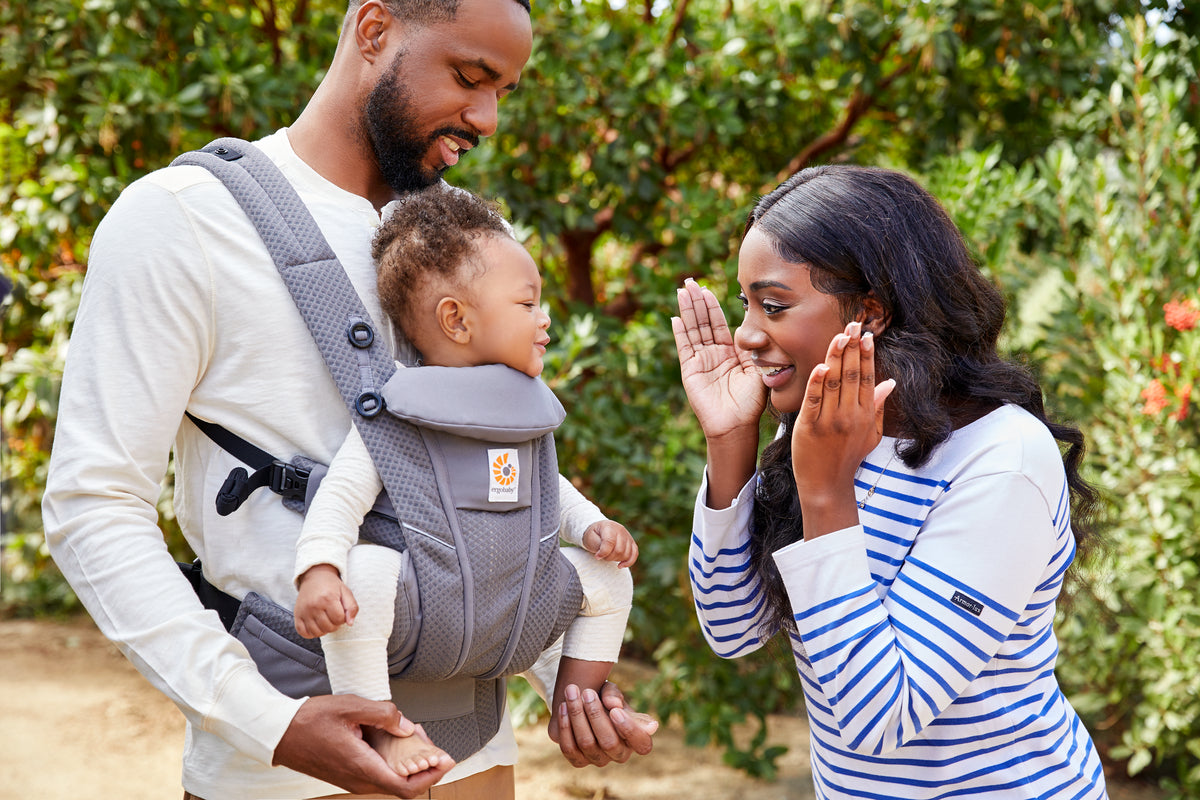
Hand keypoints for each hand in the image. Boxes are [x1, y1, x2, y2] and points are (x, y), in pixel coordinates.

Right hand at [273, 694, 451, 796]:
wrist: (278, 733)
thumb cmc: (308, 721)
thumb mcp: (349, 707)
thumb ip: (383, 714)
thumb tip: (405, 726)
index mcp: (362, 767)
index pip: (406, 788)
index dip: (431, 776)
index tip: (445, 760)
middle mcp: (359, 780)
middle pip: (403, 784)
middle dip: (423, 765)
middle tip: (429, 741)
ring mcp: (353, 780)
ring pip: (391, 779)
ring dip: (407, 762)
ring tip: (413, 735)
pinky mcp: (348, 774)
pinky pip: (379, 773)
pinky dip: (392, 759)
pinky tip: (393, 737)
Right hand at [294, 565, 357, 638]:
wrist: (315, 576)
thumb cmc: (331, 585)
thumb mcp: (346, 592)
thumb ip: (352, 608)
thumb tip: (350, 623)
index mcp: (328, 598)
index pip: (339, 619)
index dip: (342, 618)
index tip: (340, 612)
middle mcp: (314, 605)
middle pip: (329, 627)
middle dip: (334, 624)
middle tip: (333, 616)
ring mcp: (304, 611)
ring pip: (317, 632)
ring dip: (324, 630)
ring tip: (326, 621)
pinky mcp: (297, 615)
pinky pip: (303, 633)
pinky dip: (310, 633)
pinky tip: (316, 626)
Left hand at [550, 680, 657, 767]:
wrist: (584, 706)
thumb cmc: (605, 700)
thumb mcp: (613, 693)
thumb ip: (614, 696)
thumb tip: (613, 704)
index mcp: (636, 740)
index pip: (642, 744)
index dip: (629, 729)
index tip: (615, 710)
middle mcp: (619, 754)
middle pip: (609, 742)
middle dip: (596, 715)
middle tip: (587, 692)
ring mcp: (599, 760)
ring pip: (587, 743)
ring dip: (577, 715)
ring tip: (571, 692)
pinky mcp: (579, 761)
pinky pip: (569, 749)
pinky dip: (565, 726)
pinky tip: (563, 706)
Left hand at [580, 520, 637, 567]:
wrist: (598, 531)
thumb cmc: (593, 535)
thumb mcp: (589, 538)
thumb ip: (597, 545)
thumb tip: (604, 554)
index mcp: (609, 526)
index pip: (610, 542)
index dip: (603, 552)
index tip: (597, 556)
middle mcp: (620, 530)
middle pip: (619, 550)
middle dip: (609, 557)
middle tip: (602, 556)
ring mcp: (627, 536)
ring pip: (626, 554)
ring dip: (616, 559)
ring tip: (608, 556)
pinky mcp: (632, 542)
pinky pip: (635, 554)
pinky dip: (628, 562)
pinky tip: (620, 565)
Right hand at [672, 278, 766, 440]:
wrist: (737, 425)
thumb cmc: (751, 402)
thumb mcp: (758, 370)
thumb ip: (754, 350)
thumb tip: (749, 329)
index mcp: (730, 353)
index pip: (719, 324)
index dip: (713, 306)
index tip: (708, 289)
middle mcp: (714, 354)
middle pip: (703, 322)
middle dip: (696, 301)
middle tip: (689, 281)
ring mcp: (701, 361)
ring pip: (693, 330)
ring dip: (687, 310)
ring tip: (681, 291)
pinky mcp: (691, 371)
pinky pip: (685, 347)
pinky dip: (680, 333)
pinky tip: (675, 318)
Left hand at [792, 321, 895, 538]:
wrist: (827, 485)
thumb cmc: (847, 457)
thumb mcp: (870, 433)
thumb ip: (878, 406)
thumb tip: (891, 382)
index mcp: (865, 415)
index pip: (868, 378)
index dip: (867, 355)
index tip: (866, 335)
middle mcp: (850, 416)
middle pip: (853, 375)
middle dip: (853, 348)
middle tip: (853, 324)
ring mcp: (830, 421)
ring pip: (834, 383)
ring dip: (837, 357)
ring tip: (840, 336)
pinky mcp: (810, 428)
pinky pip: (814, 401)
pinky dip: (817, 383)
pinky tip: (821, 366)